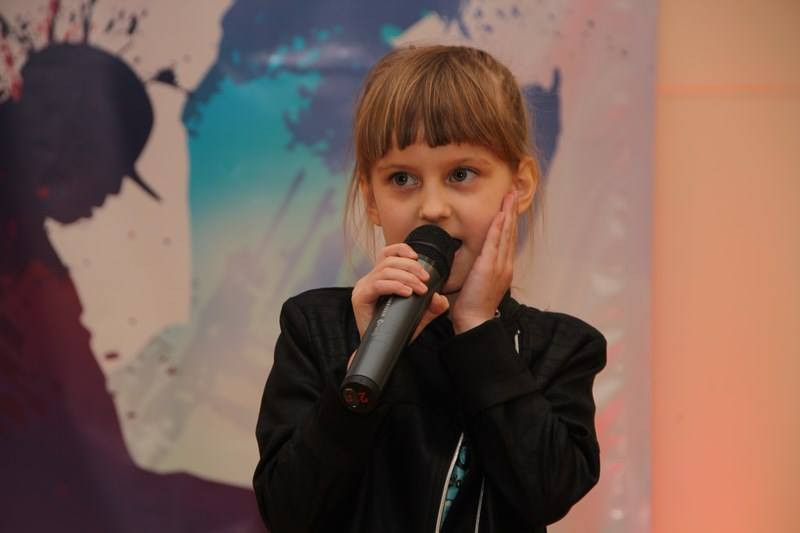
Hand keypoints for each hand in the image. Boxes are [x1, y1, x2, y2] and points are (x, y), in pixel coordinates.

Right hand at [349, 243, 449, 366]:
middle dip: (411, 268)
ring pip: (385, 270)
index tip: (418, 259)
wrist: (382, 350)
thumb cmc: (396, 330)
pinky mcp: (360, 298)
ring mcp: (363, 287)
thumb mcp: (419, 315)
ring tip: (420, 289)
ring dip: (407, 277)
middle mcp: (369, 279)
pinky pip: (378, 284)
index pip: (387, 253)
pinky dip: (395, 286)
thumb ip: (432, 306)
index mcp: (380, 277)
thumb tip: (440, 298)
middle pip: (389, 261)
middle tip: (426, 280)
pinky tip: (407, 293)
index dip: (402, 250)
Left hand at [450, 190, 517, 333]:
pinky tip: (500, 214)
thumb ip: (478, 270)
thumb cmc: (472, 307)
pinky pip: (495, 243)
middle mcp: (505, 265)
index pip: (507, 240)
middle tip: (513, 193)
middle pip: (510, 232)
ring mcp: (500, 265)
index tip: (509, 206)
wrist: (474, 322)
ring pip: (506, 234)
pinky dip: (499, 227)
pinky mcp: (490, 267)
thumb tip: (472, 261)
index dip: (509, 222)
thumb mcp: (478, 285)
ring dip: (507, 213)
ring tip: (510, 196)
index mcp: (503, 269)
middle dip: (512, 211)